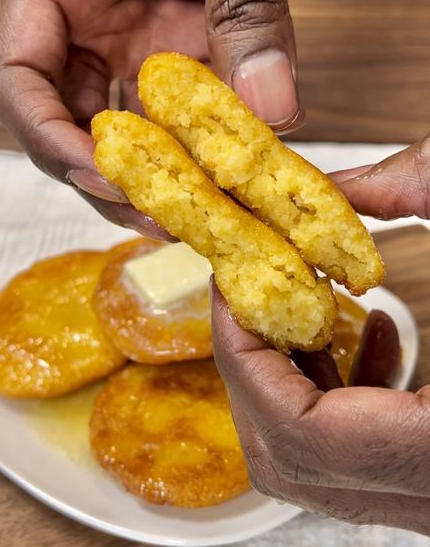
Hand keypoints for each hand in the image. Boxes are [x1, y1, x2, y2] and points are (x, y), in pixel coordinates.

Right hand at [0, 0, 301, 236]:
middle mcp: (85, 29)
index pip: (16, 78)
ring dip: (147, 183)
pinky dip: (191, 159)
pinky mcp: (170, 66)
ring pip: (116, 138)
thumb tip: (272, 106)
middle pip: (62, 128)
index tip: (106, 175)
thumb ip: (245, 4)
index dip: (48, 138)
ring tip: (192, 214)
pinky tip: (220, 179)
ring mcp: (127, 52)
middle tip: (160, 216)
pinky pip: (169, 126)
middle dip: (104, 181)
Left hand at [211, 134, 429, 533]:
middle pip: (288, 455)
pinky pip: (353, 455)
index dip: (246, 356)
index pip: (299, 431)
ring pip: (313, 461)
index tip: (234, 287)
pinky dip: (337, 395)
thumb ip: (420, 185)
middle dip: (256, 365)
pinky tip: (373, 336)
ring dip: (292, 377)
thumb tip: (333, 183)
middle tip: (259, 291)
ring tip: (320, 307)